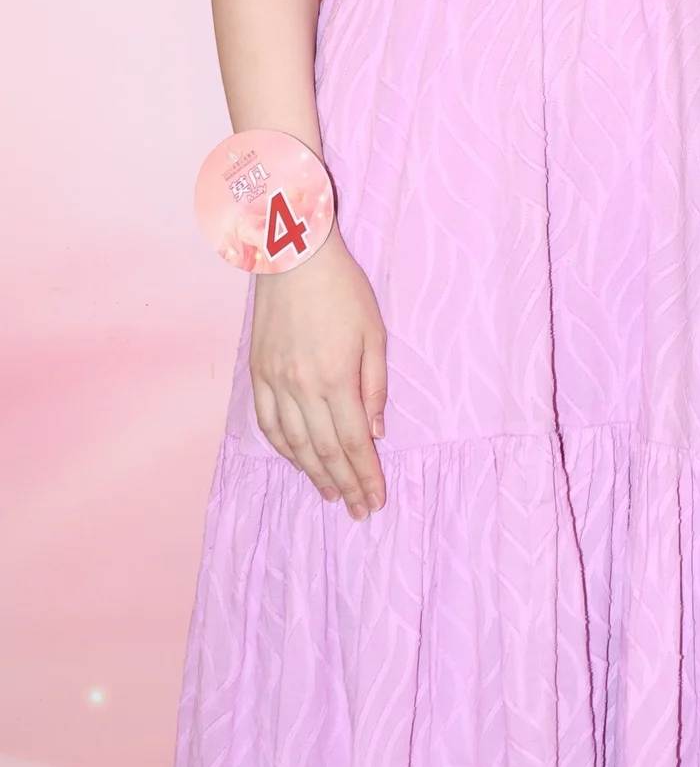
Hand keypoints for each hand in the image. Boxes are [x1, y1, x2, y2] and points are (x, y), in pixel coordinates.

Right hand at [248, 233, 388, 517]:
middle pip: (325, 451)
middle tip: (357, 509)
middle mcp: (301, 388)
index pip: (354, 442)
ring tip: (331, 493)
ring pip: (293, 444)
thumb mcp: (374, 334)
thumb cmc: (343, 289)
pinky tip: (297, 461)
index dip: (365, 475)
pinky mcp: (257, 374)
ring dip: (313, 474)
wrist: (293, 257)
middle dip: (344, 484)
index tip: (374, 499)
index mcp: (335, 378)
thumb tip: (376, 432)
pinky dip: (283, 449)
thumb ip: (375, 386)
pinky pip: (267, 423)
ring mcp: (274, 382)